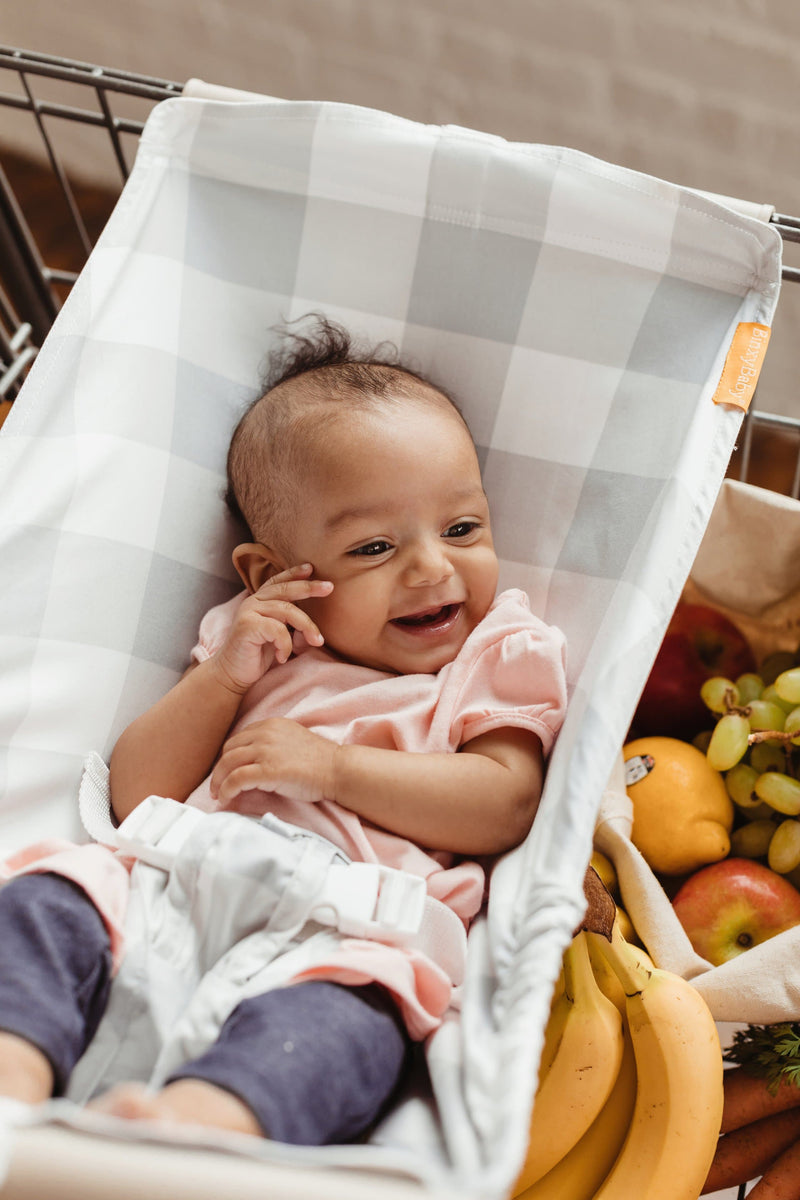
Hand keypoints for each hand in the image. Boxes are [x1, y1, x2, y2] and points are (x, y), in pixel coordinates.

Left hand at [209, 718, 337, 807]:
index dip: (229, 756)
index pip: (238, 739)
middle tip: (218, 785)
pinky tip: (226, 798)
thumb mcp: (292, 740)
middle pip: (228, 750)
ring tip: (218, 794)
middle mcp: (265, 734)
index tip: (226, 771)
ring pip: (227, 764)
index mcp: (271, 725)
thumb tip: (254, 760)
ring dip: (218, 781)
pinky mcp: (268, 771)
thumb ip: (272, 743)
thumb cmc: (320, 760)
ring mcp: (265, 751)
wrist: (337, 769)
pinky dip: (226, 790)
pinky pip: (236, 780)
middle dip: (219, 769)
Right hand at [211, 564, 332, 694]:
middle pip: (286, 589)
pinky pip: (278, 630)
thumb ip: (286, 618)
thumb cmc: (257, 653)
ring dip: (307, 626)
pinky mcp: (247, 625)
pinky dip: (286, 645)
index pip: (278, 581)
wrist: (232, 673)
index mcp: (260, 600)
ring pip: (287, 611)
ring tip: (317, 641)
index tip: (311, 568)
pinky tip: (282, 657)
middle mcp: (253, 601)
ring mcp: (249, 611)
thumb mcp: (275, 631)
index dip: (294, 573)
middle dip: (309, 587)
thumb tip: (314, 611)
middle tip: (329, 588)